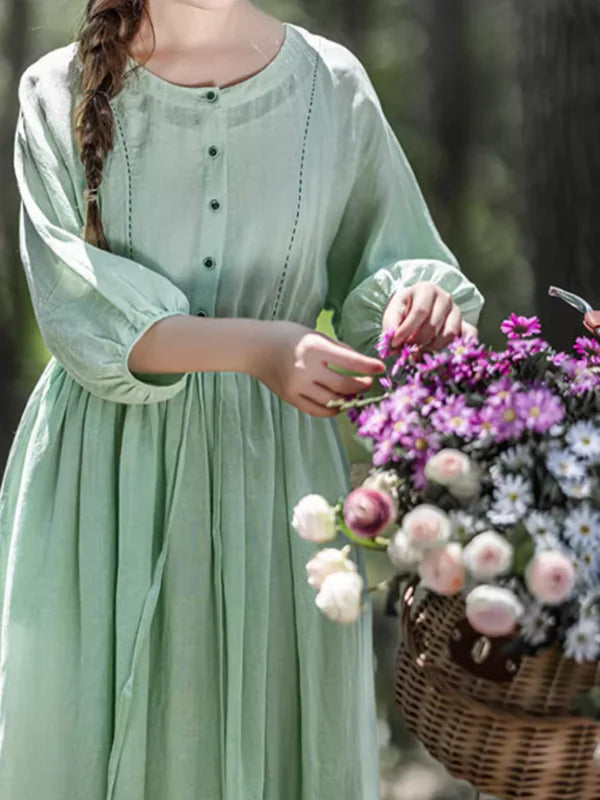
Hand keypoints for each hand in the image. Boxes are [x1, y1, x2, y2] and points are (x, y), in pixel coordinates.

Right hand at [252, 321, 385, 417]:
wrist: (255, 348)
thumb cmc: (287, 336)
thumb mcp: (314, 334)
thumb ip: (337, 348)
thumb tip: (360, 363)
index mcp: (315, 348)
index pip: (350, 361)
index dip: (368, 367)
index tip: (380, 368)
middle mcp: (307, 369)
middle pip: (344, 384)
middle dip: (361, 385)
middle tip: (369, 383)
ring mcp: (298, 386)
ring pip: (333, 401)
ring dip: (348, 399)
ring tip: (355, 393)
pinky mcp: (291, 398)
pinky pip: (318, 411)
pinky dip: (332, 410)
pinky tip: (339, 403)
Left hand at [382, 282, 468, 353]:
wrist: (417, 306)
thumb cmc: (405, 309)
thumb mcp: (393, 311)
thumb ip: (391, 326)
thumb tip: (393, 344)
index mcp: (426, 289)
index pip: (420, 311)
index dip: (407, 329)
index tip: (395, 343)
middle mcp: (445, 298)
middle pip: (433, 325)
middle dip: (417, 341)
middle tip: (407, 348)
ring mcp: (456, 311)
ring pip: (448, 334)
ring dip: (432, 347)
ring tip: (420, 348)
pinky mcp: (464, 324)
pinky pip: (468, 336)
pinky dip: (459, 346)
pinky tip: (445, 353)